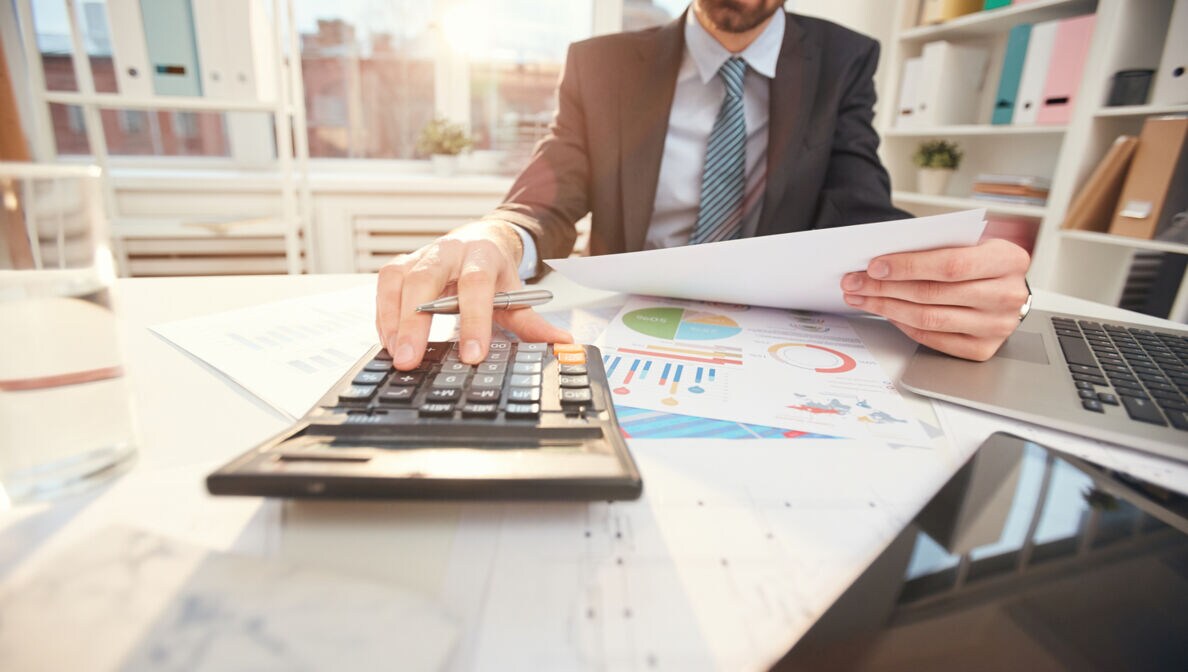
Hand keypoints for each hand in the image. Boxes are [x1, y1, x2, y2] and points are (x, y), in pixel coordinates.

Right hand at [376, 221, 571, 369]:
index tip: (472, 355)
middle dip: (415, 321)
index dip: (473, 319)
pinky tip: (388, 340)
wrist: (481, 238)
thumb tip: (561, 344)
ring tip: (396, 354)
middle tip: (410, 358)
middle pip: (426, 280)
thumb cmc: (494, 270)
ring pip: (399, 280)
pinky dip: (383, 314)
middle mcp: (448, 251)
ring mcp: (421, 255)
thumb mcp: (516, 293)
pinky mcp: (401, 264)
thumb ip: (533, 323)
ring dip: (393, 319)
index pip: (476, 285)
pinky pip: (385, 286)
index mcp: (482, 255)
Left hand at [840, 238, 1030, 360]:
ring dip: (886, 307)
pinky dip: (903, 325)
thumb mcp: (970, 240)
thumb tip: (883, 259)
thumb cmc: (982, 258)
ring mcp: (996, 327)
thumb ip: (935, 244)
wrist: (1007, 285)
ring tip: (862, 296)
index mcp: (1008, 260)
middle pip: (933, 294)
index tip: (874, 266)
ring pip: (928, 319)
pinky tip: (886, 311)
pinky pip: (932, 339)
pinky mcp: (982, 349)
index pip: (950, 265)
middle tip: (855, 282)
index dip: (908, 266)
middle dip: (885, 287)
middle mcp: (1007, 297)